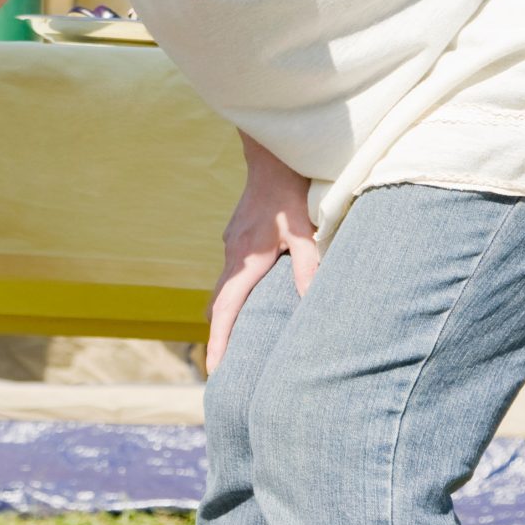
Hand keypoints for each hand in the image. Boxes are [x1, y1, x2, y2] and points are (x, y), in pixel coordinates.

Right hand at [205, 134, 320, 371]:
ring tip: (232, 340)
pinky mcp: (237, 235)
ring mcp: (231, 243)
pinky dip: (234, 292)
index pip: (227, 309)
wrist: (271, 156)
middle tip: (220, 365)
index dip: (220, 341)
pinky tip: (247, 297)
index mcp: (246, 258)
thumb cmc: (289, 192)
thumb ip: (308, 265)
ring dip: (226, 313)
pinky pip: (230, 272)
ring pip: (223, 286)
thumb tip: (311, 303)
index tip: (213, 369)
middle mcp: (232, 253)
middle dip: (219, 334)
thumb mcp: (303, 229)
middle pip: (219, 303)